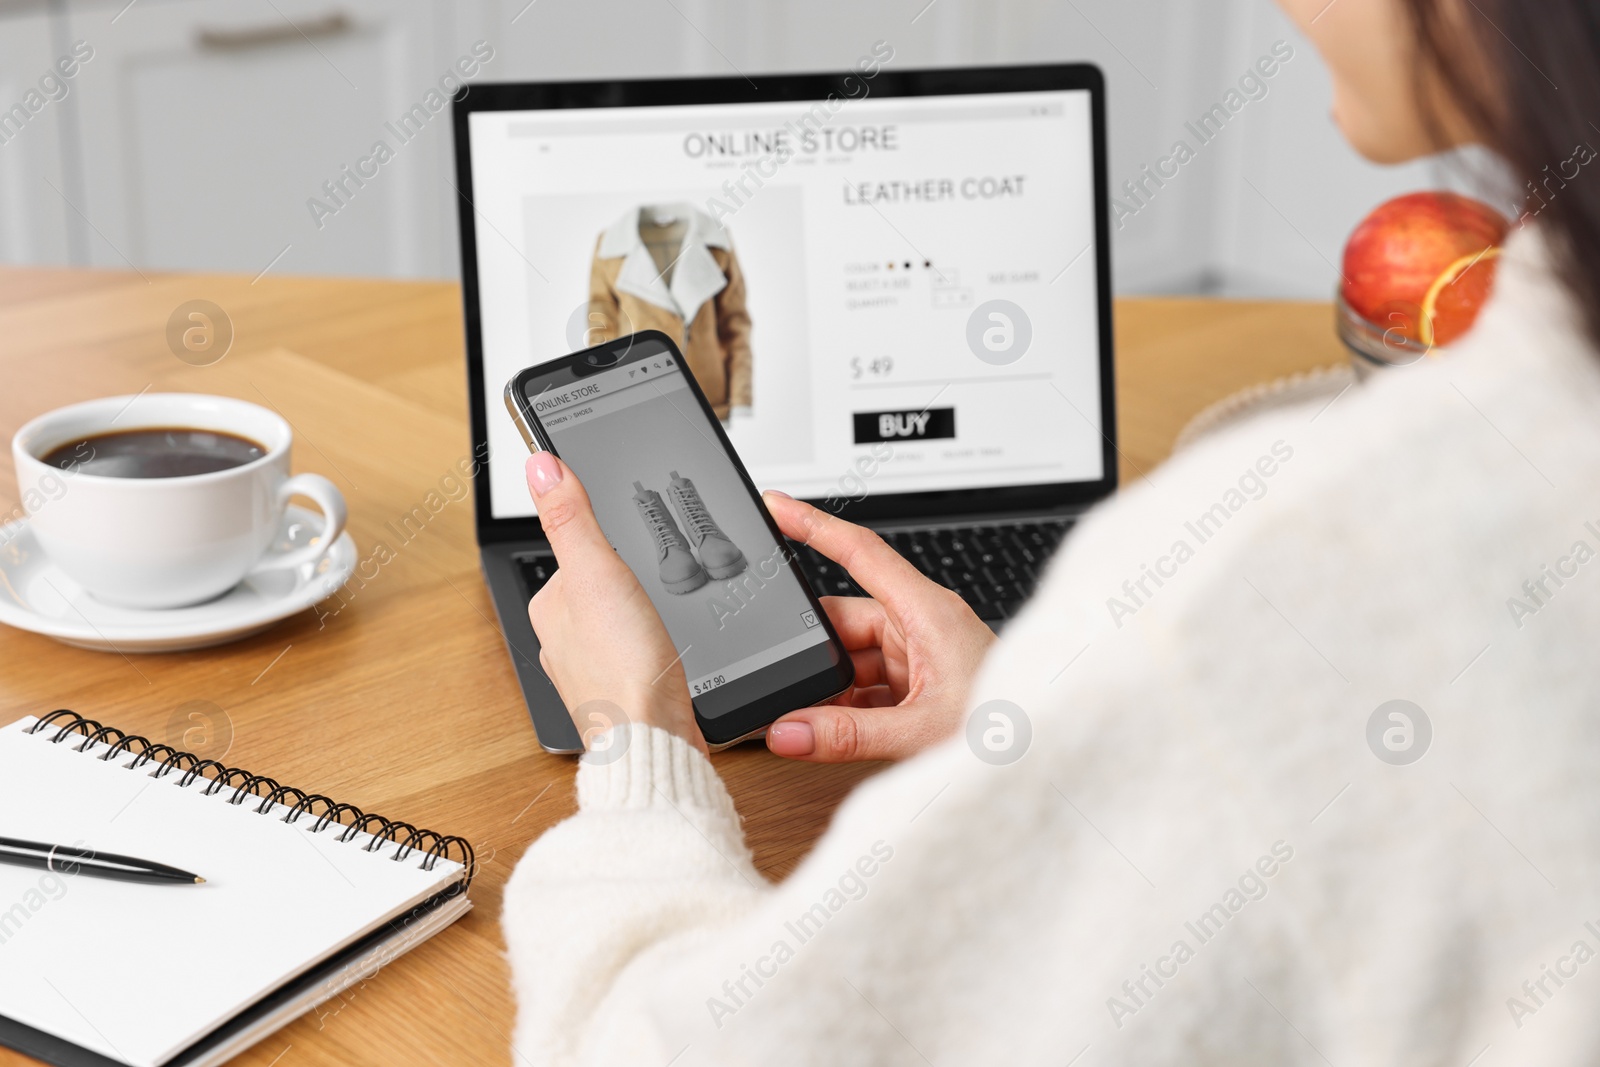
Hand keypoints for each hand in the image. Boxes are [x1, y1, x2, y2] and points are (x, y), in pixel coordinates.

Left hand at [523, 453, 704, 754]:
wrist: (653, 742)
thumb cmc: (622, 669)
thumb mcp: (597, 572)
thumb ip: (571, 517)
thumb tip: (540, 464)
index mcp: (549, 607)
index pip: (578, 553)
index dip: (611, 546)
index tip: (636, 549)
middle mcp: (563, 640)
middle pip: (602, 587)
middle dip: (631, 585)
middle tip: (658, 588)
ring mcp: (593, 669)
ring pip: (620, 622)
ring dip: (644, 619)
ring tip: (665, 622)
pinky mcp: (625, 691)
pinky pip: (638, 654)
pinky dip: (654, 649)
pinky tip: (670, 654)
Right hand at [761, 492, 995, 761]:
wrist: (1050, 758)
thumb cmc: (1013, 730)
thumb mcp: (921, 733)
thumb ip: (848, 735)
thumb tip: (789, 732)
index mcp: (929, 612)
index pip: (861, 552)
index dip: (814, 525)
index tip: (776, 506)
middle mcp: (924, 623)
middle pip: (845, 618)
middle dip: (812, 649)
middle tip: (781, 677)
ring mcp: (921, 652)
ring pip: (852, 656)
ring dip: (831, 687)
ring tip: (813, 719)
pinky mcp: (921, 681)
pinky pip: (867, 683)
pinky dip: (846, 705)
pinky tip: (834, 728)